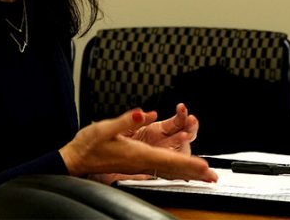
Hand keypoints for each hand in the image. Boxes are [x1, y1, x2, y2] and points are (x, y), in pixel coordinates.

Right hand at [59, 109, 216, 182]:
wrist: (77, 158)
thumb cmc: (89, 145)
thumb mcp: (105, 128)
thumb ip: (127, 120)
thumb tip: (146, 113)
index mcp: (137, 154)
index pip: (168, 159)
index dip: (188, 163)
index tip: (203, 166)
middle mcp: (141, 161)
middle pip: (173, 168)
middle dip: (194, 172)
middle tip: (212, 177)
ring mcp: (139, 164)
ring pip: (169, 169)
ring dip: (188, 172)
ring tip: (204, 176)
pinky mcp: (136, 162)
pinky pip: (161, 167)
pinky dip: (175, 168)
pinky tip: (182, 169)